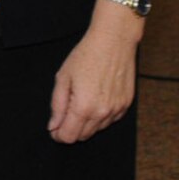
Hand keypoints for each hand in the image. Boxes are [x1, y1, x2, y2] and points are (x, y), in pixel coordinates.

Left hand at [48, 25, 138, 143]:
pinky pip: (110, 120)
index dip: (58, 134)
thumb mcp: (63, 78)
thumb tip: (53, 126)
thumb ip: (57, 105)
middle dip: (70, 129)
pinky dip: (100, 116)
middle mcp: (102, 113)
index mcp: (84, 107)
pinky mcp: (125, 105)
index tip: (53, 128)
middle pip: (83, 136)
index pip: (69, 136)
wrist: (113, 43)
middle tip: (63, 113)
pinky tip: (95, 99)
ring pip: (96, 129)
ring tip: (80, 100)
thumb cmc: (85, 56)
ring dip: (85, 123)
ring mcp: (116, 110)